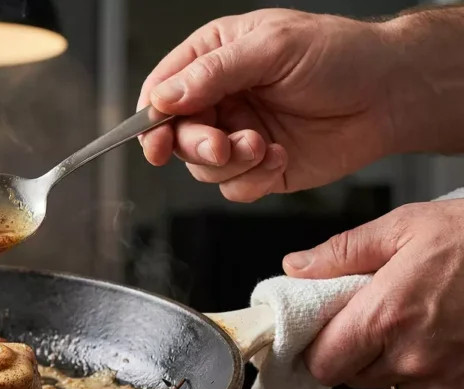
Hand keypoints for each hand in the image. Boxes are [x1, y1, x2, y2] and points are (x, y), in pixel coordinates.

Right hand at [136, 9, 400, 201]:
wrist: (391, 94)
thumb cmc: (342, 55)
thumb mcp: (273, 47)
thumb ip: (213, 72)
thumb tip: (165, 97)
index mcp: (213, 58)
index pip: (162, 90)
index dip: (151, 117)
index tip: (156, 138)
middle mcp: (220, 98)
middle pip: (175, 135)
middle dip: (194, 145)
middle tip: (221, 145)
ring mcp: (237, 134)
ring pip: (201, 167)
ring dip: (229, 162)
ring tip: (263, 146)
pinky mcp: (259, 167)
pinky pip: (233, 187)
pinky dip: (252, 179)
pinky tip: (280, 157)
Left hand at [284, 200, 463, 388]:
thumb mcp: (407, 226)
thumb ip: (343, 252)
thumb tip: (296, 268)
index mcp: (386, 317)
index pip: (322, 363)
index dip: (319, 347)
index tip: (326, 328)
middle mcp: (413, 359)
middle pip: (352, 377)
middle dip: (355, 350)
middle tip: (378, 315)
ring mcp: (446, 382)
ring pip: (392, 385)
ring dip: (395, 361)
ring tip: (423, 320)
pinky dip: (431, 371)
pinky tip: (449, 337)